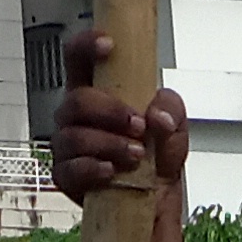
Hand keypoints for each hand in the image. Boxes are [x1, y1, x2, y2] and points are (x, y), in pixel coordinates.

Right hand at [50, 28, 189, 205]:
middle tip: (138, 125)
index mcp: (96, 91)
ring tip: (136, 155)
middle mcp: (77, 115)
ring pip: (74, 136)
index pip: (78, 57)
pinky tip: (112, 172)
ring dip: (110, 144)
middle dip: (109, 112)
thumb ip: (171, 108)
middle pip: (77, 99)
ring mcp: (68, 144)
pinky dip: (94, 169)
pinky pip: (71, 169)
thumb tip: (157, 115)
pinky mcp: (66, 175)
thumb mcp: (175, 124)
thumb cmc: (157, 153)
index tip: (109, 45)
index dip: (86, 45)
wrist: (156, 196)